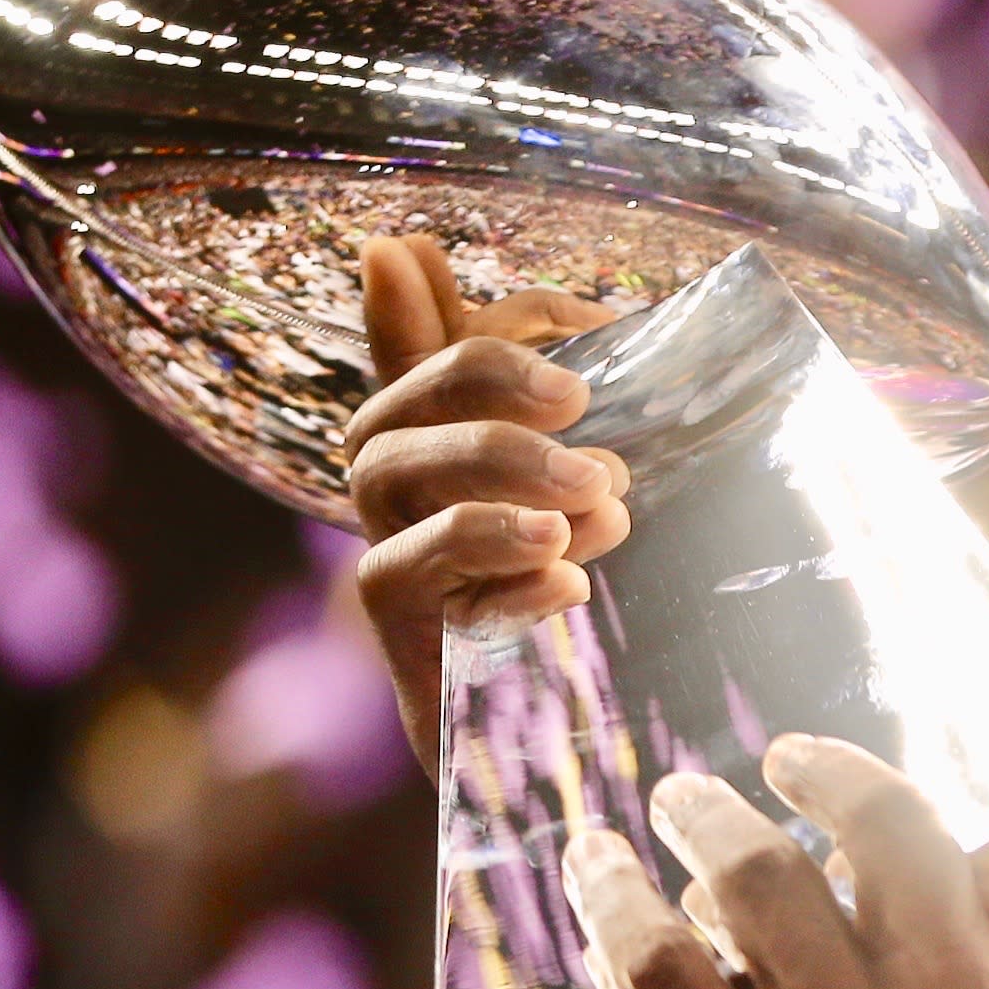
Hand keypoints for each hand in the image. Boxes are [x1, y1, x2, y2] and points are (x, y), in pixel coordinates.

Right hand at [340, 233, 629, 779]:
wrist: (547, 739)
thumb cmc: (560, 577)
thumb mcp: (571, 469)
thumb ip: (526, 370)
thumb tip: (429, 249)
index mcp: (430, 436)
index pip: (421, 354)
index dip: (479, 324)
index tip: (585, 324)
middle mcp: (390, 493)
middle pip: (395, 413)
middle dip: (487, 396)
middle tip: (587, 408)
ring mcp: (390, 563)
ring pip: (391, 489)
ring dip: (493, 480)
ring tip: (599, 501)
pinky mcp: (405, 638)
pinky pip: (408, 585)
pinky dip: (495, 575)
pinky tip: (569, 581)